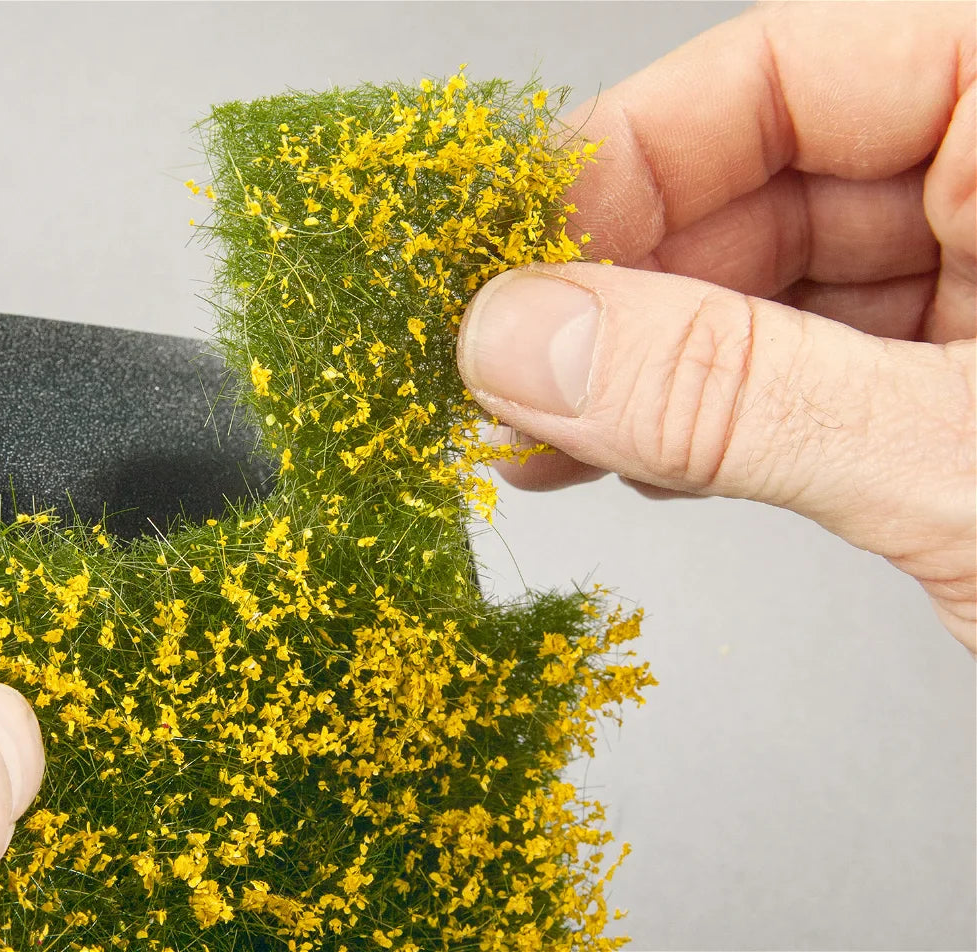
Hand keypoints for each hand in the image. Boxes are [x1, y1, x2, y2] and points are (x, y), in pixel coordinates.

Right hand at [458, 2, 975, 650]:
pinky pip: (806, 370)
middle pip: (765, 182)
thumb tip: (521, 340)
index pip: (794, 68)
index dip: (627, 158)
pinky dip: (710, 418)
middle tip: (503, 372)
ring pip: (772, 288)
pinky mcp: (974, 396)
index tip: (510, 261)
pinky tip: (632, 457)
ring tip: (540, 432)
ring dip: (644, 364)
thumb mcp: (976, 473)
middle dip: (618, 287)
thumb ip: (734, 393)